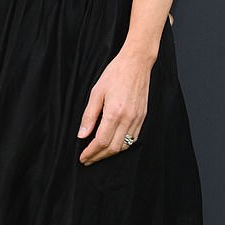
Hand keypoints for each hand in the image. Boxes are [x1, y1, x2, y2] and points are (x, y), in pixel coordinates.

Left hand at [77, 50, 150, 164]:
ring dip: (110, 153)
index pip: (101, 141)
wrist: (136, 64)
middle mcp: (128, 119)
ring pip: (124, 146)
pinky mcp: (142, 118)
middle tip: (88, 160)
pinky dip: (122, 146)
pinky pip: (132, 138)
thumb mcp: (97, 92)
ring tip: (98, 154)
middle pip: (113, 148)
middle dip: (99, 156)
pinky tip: (113, 145)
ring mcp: (137, 119)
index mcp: (114, 113)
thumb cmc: (115, 74)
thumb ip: (89, 115)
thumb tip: (82, 134)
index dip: (91, 152)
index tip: (83, 158)